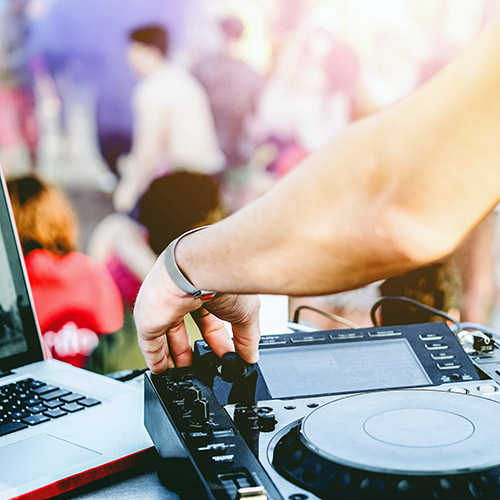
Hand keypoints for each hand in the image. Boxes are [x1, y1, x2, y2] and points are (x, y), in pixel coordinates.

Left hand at [134, 253, 260, 373]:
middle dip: (191, 352)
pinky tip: (161, 371)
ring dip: (173, 358)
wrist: (201, 270)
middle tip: (199, 371)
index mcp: (205, 291)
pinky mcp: (149, 318)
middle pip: (184, 330)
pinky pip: (149, 342)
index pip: (209, 322)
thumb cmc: (224, 278)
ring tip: (181, 378)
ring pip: (165, 337)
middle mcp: (182, 297)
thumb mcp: (245, 313)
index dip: (215, 343)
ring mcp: (163, 307)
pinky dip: (155, 358)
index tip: (223, 360)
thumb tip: (251, 357)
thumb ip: (247, 338)